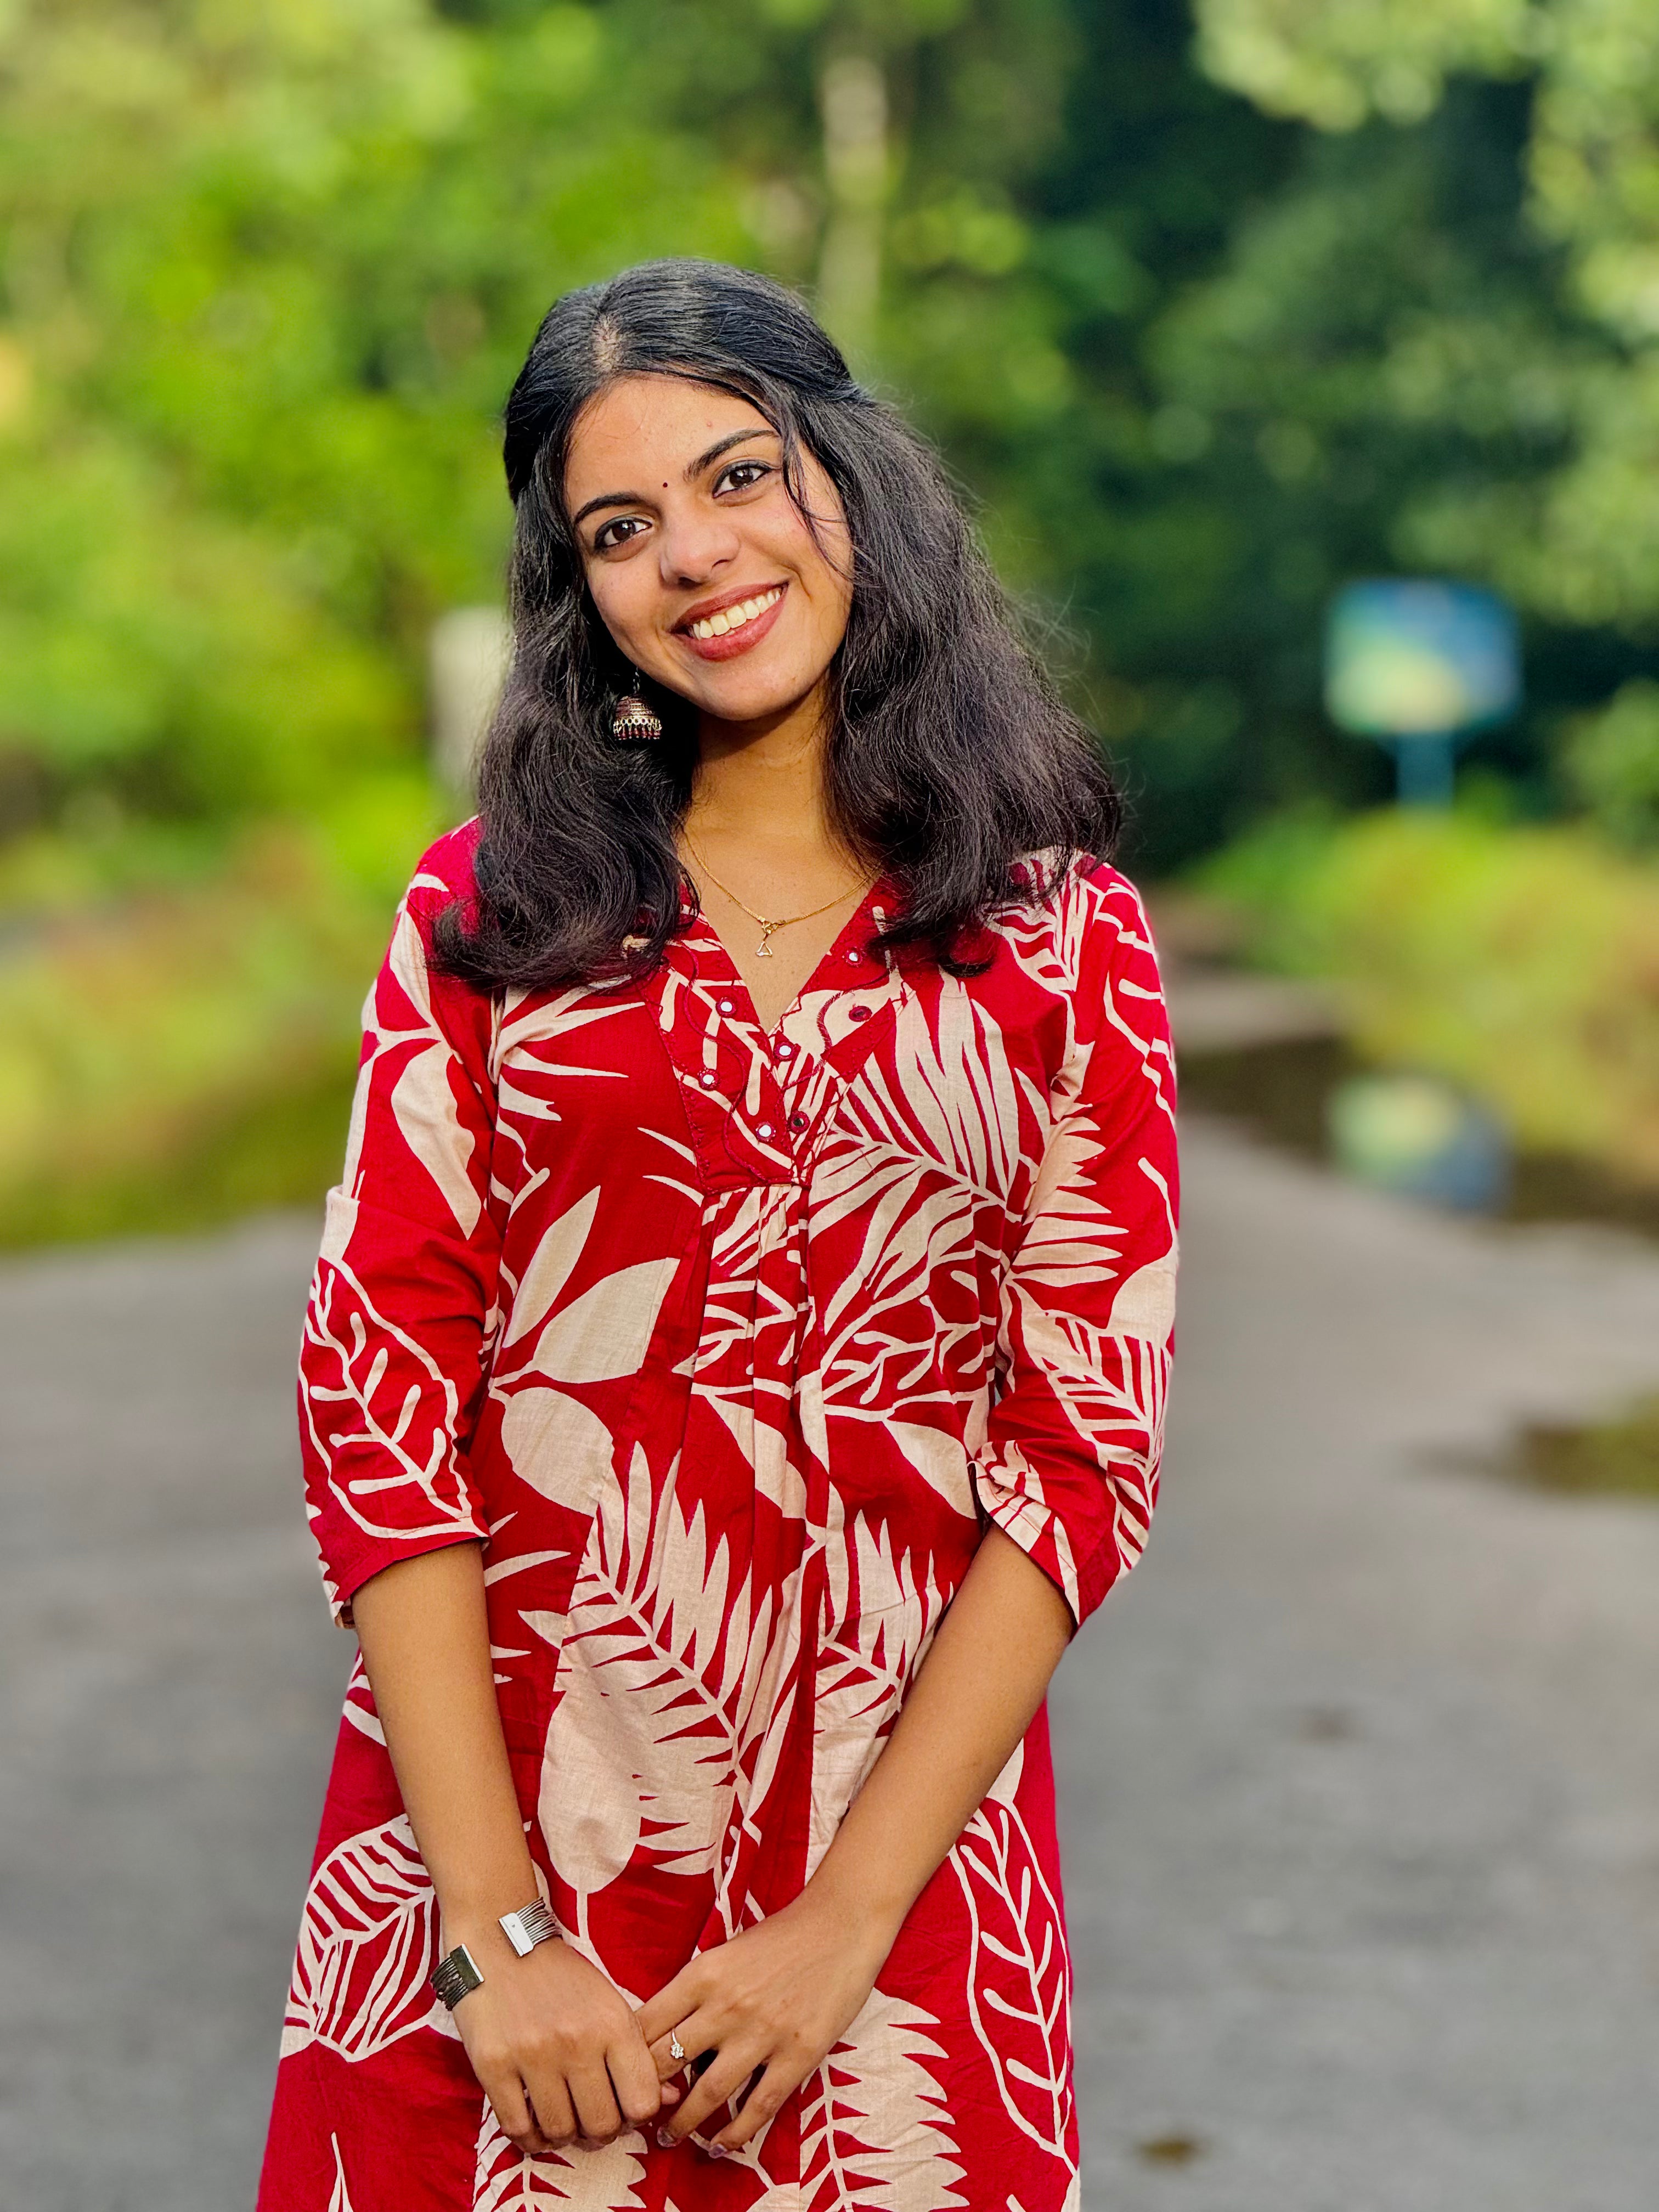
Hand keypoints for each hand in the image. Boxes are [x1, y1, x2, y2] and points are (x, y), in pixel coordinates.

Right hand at [449, 1928, 674, 2156]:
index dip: (635, 2117)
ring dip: (563, 2136)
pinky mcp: (493, 2065)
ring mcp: (533, 2055)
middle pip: (602, 2126)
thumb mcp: (610, 2003)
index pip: (642, 2103)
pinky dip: (528, 2137)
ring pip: (560, 2132)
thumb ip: (637, 2054)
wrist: (500, 1941)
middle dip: (599, 2133)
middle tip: (590, 2122)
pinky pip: (517, 2128)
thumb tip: (671, 2101)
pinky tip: (533, 2123)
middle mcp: (576, 2041)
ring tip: (562, 2120)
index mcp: (612, 2024)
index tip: (622, 2109)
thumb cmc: (562, 1978)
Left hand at [635, 1887, 896, 2156]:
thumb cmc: (780, 1936)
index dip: (626, 2057)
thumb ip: (695, 1990)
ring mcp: (762, 2033)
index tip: (621, 2075)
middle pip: (668, 2062)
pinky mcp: (798, 2054)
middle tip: (636, 2115)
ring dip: (682, 2123)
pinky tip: (720, 2144)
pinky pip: (758, 2106)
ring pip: (707, 2093)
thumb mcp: (724, 1953)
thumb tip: (664, 2033)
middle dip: (645, 2094)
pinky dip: (735, 2133)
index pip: (646, 2024)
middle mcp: (726, 2006)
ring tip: (669, 2137)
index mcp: (703, 1974)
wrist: (841, 1924)